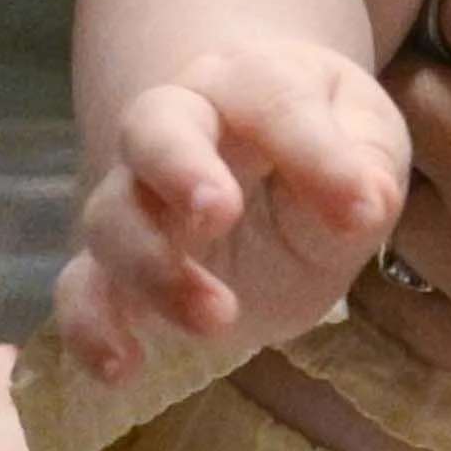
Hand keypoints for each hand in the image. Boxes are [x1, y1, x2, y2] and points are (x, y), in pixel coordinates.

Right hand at [61, 28, 406, 382]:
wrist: (276, 175)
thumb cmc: (331, 146)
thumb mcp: (370, 145)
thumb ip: (365, 167)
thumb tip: (365, 205)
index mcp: (248, 83)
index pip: (271, 100)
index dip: (314, 153)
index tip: (364, 211)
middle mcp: (176, 127)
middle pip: (152, 130)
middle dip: (178, 169)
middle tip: (219, 215)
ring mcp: (138, 197)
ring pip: (112, 216)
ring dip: (154, 269)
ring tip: (218, 318)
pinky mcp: (117, 267)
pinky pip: (79, 289)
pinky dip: (88, 327)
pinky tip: (120, 368)